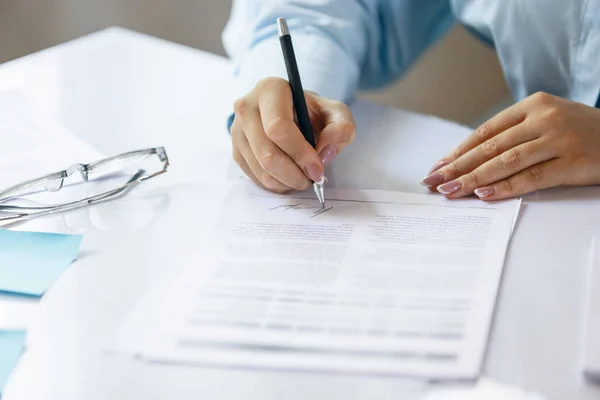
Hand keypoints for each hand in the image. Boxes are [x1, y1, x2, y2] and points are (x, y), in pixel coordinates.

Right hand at [230, 77, 355, 192]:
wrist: (292, 114)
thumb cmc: (312, 113)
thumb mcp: (335, 113)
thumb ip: (341, 128)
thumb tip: (325, 152)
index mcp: (270, 90)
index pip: (278, 127)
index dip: (300, 153)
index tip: (317, 168)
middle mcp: (246, 107)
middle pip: (268, 154)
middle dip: (294, 174)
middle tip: (313, 179)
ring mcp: (237, 131)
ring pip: (261, 170)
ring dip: (287, 182)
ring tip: (304, 178)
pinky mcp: (236, 150)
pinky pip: (255, 177)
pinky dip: (277, 184)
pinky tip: (290, 177)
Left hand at [421, 92, 599, 199]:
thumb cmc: (579, 132)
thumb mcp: (547, 122)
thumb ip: (514, 135)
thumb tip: (469, 160)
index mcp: (533, 105)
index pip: (486, 131)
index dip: (458, 151)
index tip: (438, 166)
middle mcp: (544, 118)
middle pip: (490, 146)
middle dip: (457, 167)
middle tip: (432, 182)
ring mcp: (560, 139)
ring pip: (506, 161)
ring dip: (473, 179)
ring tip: (450, 192)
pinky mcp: (573, 162)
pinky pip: (532, 178)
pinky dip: (505, 187)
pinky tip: (484, 195)